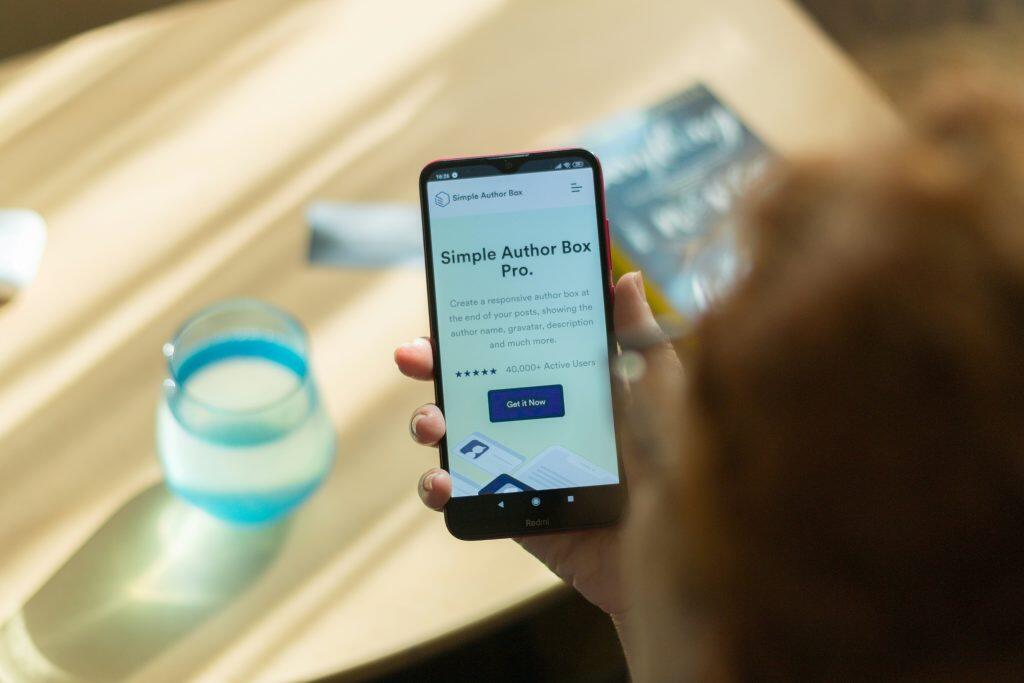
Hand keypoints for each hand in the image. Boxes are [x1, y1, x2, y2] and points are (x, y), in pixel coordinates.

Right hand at [393, 272, 679, 621]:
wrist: (679, 542)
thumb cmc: (678, 460)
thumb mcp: (661, 388)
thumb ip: (640, 337)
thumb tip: (627, 278)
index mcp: (565, 384)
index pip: (509, 347)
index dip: (472, 328)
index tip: (445, 310)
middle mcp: (535, 418)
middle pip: (470, 384)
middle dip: (432, 365)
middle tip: (413, 356)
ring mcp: (519, 462)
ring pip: (457, 436)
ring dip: (429, 422)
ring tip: (432, 424)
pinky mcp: (512, 508)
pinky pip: (463, 496)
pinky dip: (440, 488)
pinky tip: (443, 481)